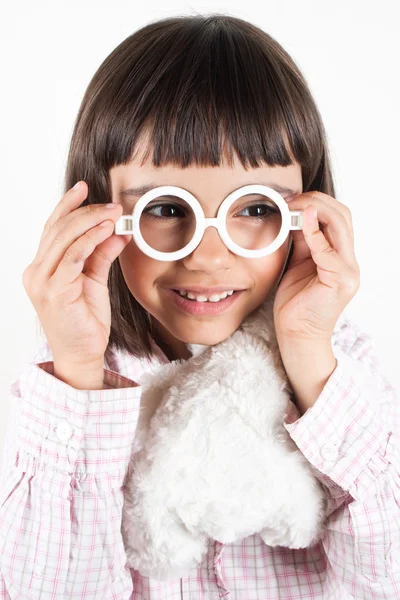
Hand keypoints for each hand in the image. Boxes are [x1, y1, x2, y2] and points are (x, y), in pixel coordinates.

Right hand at [22, 181, 131, 368]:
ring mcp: (41, 281)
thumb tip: (117, 232)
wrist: (83, 353)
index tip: (84, 188)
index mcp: (41, 268)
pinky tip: (106, 230)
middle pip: (58, 229)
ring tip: (113, 213)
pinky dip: (91, 239)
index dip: (68, 206)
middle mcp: (36, 272)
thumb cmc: (85, 321)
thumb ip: (101, 255)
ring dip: (91, 221)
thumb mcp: (94, 281)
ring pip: (64, 238)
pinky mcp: (54, 290)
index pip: (53, 228)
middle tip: (111, 205)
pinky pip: (73, 256)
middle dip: (86, 211)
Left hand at [273, 191, 359, 343]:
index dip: (316, 203)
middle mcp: (350, 263)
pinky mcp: (340, 281)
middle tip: (291, 200)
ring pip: (340, 227)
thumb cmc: (295, 303)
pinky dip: (314, 232)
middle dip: (316, 202)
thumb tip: (297, 215)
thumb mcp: (298, 264)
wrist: (296, 335)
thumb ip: (303, 241)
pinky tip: (301, 222)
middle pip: (343, 217)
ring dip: (315, 211)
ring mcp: (349, 272)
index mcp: (341, 257)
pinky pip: (328, 250)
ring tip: (293, 208)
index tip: (291, 199)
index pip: (339, 218)